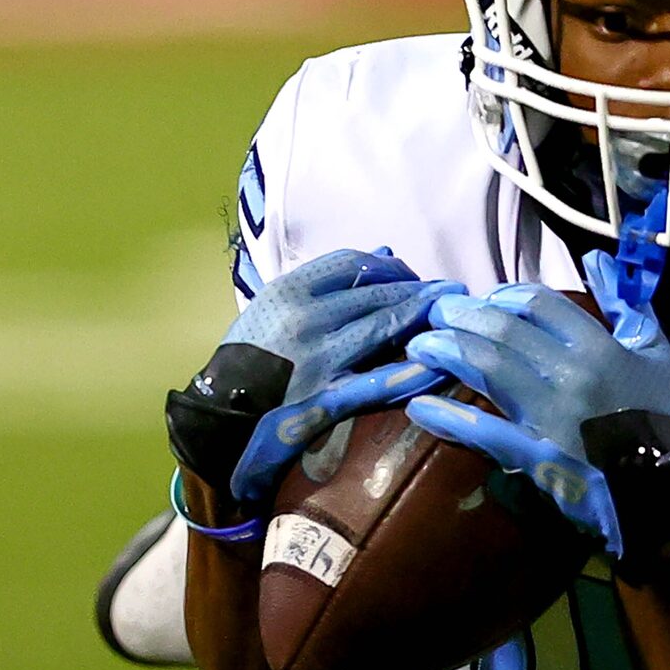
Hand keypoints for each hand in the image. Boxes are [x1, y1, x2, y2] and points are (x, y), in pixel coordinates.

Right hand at [166, 247, 462, 506]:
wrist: (219, 418)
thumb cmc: (247, 359)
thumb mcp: (274, 307)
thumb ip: (325, 280)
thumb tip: (384, 252)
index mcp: (287, 291)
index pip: (351, 263)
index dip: (390, 266)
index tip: (409, 273)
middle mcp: (304, 318)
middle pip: (375, 292)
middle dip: (418, 290)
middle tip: (450, 291)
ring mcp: (318, 359)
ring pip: (382, 327)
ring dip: (422, 317)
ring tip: (450, 311)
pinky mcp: (327, 398)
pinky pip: (377, 380)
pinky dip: (411, 370)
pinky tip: (438, 361)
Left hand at [404, 248, 669, 559]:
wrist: (658, 488)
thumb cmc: (655, 418)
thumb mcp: (652, 352)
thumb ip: (626, 303)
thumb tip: (597, 259)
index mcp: (600, 346)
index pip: (538, 303)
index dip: (500, 296)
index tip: (483, 301)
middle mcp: (574, 373)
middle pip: (504, 329)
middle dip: (461, 316)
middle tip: (436, 314)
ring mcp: (553, 414)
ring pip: (489, 367)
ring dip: (446, 351)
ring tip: (420, 347)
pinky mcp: (537, 454)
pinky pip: (486, 429)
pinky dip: (449, 417)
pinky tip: (420, 407)